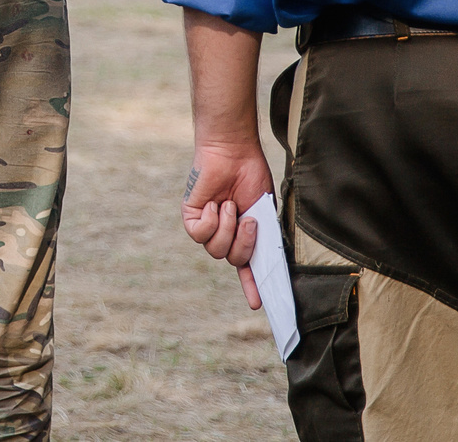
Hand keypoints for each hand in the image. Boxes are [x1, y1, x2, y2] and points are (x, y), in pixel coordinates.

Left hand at [183, 138, 275, 308]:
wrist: (233, 152)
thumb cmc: (250, 176)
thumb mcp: (264, 212)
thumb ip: (263, 237)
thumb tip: (266, 264)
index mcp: (244, 235)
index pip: (248, 267)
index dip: (253, 286)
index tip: (257, 305)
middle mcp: (226, 234)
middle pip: (234, 260)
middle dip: (245, 244)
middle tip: (249, 220)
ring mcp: (208, 226)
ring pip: (216, 249)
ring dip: (228, 228)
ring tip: (230, 205)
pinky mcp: (192, 216)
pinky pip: (200, 234)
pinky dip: (211, 220)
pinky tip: (215, 203)